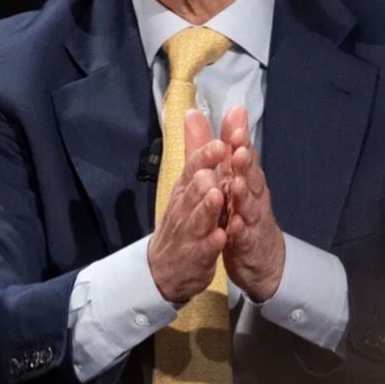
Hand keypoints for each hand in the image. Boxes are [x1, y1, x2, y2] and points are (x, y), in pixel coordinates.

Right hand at [147, 108, 230, 303]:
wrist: (163, 270)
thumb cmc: (181, 220)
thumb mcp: (187, 184)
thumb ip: (195, 150)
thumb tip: (194, 113)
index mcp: (185, 190)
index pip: (192, 168)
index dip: (205, 156)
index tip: (220, 143)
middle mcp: (184, 208)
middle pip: (192, 190)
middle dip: (204, 176)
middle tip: (216, 164)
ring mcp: (188, 233)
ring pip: (197, 218)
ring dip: (207, 206)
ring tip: (217, 194)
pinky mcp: (194, 257)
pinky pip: (203, 249)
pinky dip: (212, 242)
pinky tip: (221, 237)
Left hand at [219, 106, 285, 301]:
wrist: (263, 257)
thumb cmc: (246, 211)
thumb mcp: (235, 176)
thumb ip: (228, 145)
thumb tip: (233, 109)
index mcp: (246, 178)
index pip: (244, 156)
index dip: (241, 141)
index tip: (236, 125)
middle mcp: (253, 196)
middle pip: (250, 177)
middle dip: (245, 163)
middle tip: (239, 149)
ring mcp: (253, 220)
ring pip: (249, 205)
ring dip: (243, 194)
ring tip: (235, 183)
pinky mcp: (249, 244)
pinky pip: (245, 237)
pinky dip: (240, 231)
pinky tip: (235, 225)